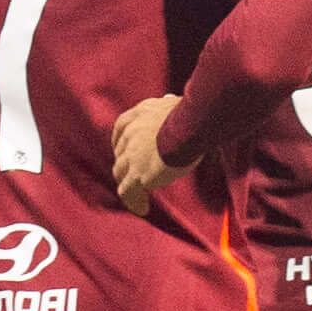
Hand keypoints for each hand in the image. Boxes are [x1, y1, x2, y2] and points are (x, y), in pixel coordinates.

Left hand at [110, 95, 187, 212]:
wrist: (191, 125)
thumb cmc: (190, 114)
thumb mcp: (175, 104)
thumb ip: (168, 105)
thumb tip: (170, 101)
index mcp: (139, 114)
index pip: (121, 127)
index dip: (121, 140)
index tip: (126, 148)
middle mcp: (130, 133)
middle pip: (120, 151)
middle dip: (125, 162)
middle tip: (134, 172)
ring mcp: (131, 155)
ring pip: (120, 172)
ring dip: (127, 182)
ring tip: (136, 193)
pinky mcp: (137, 174)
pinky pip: (128, 192)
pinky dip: (133, 201)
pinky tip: (142, 209)